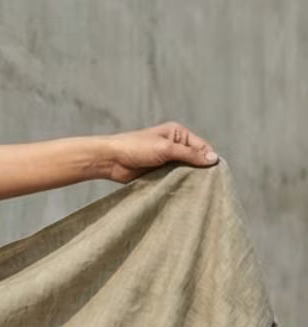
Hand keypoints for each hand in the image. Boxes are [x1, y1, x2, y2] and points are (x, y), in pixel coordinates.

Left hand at [103, 121, 218, 183]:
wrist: (111, 160)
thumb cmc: (136, 148)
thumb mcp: (166, 149)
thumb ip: (190, 155)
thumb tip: (214, 159)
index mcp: (178, 134)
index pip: (202, 147)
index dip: (208, 159)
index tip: (215, 175)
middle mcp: (174, 146)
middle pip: (194, 160)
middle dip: (200, 171)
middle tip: (208, 186)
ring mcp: (166, 160)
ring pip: (184, 171)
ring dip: (188, 179)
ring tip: (197, 191)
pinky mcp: (158, 172)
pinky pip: (173, 179)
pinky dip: (178, 185)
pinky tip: (183, 193)